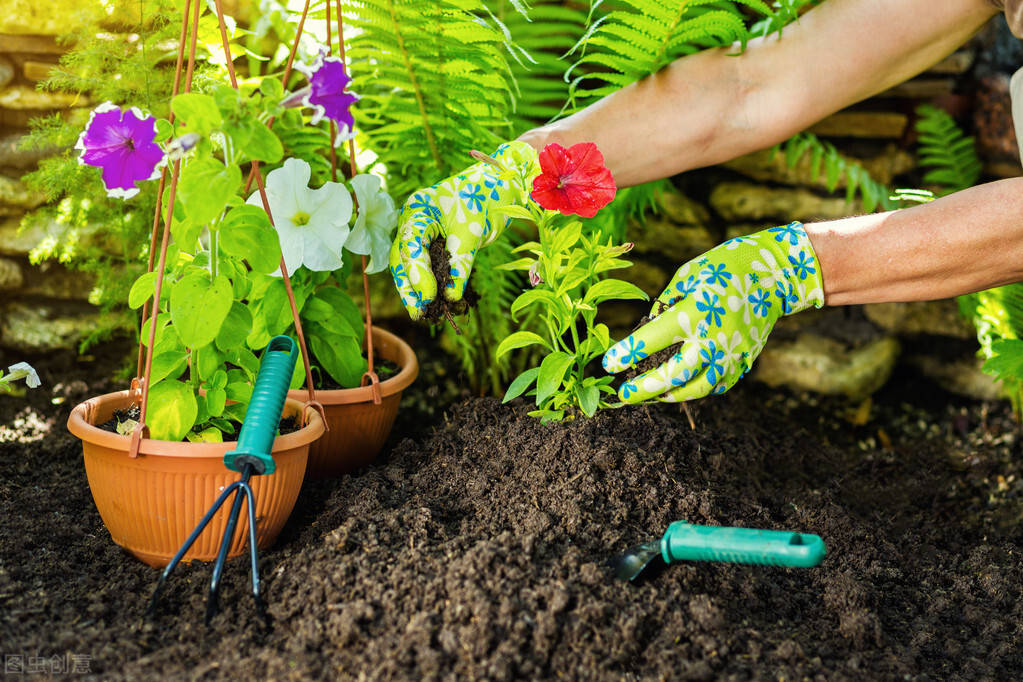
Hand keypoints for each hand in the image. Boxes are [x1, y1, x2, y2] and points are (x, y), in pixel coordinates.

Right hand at [388, 141, 539, 318]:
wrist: (501, 184)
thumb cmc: (485, 198)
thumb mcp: (472, 233)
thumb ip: (460, 263)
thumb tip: (451, 296)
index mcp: (417, 209)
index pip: (409, 245)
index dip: (417, 274)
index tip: (430, 297)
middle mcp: (414, 220)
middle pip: (402, 258)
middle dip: (409, 287)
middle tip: (419, 313)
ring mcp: (423, 231)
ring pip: (411, 264)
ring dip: (417, 289)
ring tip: (425, 314)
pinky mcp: (435, 242)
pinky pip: (428, 265)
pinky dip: (432, 283)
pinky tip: (438, 302)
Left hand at [601, 222, 824, 402]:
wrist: (775, 275)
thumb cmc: (724, 268)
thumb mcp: (688, 275)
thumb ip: (665, 305)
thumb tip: (645, 329)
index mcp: (694, 312)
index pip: (651, 340)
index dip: (626, 354)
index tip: (608, 365)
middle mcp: (713, 338)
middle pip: (673, 376)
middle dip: (643, 389)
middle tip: (623, 395)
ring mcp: (731, 354)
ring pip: (696, 389)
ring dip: (669, 395)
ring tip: (652, 395)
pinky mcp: (744, 362)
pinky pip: (716, 385)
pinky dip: (697, 389)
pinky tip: (682, 386)